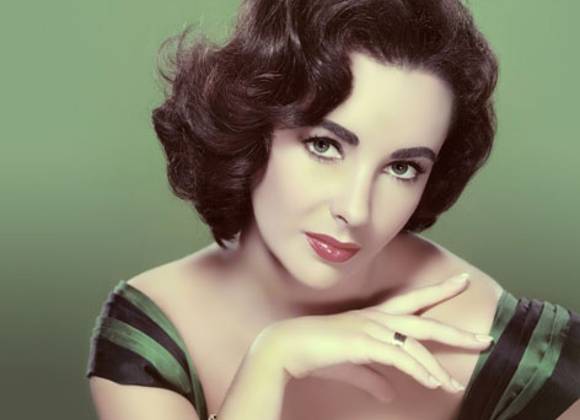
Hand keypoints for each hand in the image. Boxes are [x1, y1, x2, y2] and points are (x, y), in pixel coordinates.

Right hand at [253, 273, 493, 402]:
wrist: (288, 348)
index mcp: (376, 318)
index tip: (460, 280)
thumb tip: (389, 394)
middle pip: (425, 320)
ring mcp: (371, 328)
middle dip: (455, 330)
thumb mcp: (354, 367)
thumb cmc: (319, 353)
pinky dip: (419, 370)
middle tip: (485, 337)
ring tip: (456, 386)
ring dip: (438, 367)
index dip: (438, 292)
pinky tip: (434, 383)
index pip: (413, 302)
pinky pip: (400, 357)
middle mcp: (377, 318)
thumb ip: (374, 377)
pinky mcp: (364, 343)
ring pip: (416, 343)